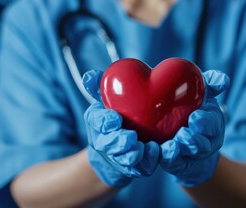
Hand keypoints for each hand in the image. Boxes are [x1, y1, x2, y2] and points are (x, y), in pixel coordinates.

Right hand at [83, 70, 159, 187]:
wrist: (113, 151)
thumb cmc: (111, 119)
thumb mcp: (104, 102)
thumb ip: (97, 88)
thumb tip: (88, 76)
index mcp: (97, 124)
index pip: (97, 122)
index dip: (104, 122)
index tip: (114, 119)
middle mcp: (105, 142)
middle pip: (108, 145)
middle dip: (118, 143)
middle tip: (131, 138)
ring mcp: (119, 158)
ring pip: (124, 160)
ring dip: (135, 156)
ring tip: (147, 148)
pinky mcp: (134, 168)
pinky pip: (141, 169)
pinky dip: (148, 163)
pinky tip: (157, 153)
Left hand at [160, 70, 229, 186]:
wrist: (185, 136)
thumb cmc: (193, 110)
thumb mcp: (202, 95)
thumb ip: (210, 86)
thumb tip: (222, 79)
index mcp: (211, 123)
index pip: (212, 123)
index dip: (205, 122)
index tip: (195, 117)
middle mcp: (204, 142)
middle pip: (201, 145)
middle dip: (194, 140)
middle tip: (182, 134)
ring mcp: (191, 156)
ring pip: (186, 157)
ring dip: (178, 153)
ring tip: (169, 147)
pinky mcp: (177, 165)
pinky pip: (172, 165)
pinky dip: (166, 160)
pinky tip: (157, 153)